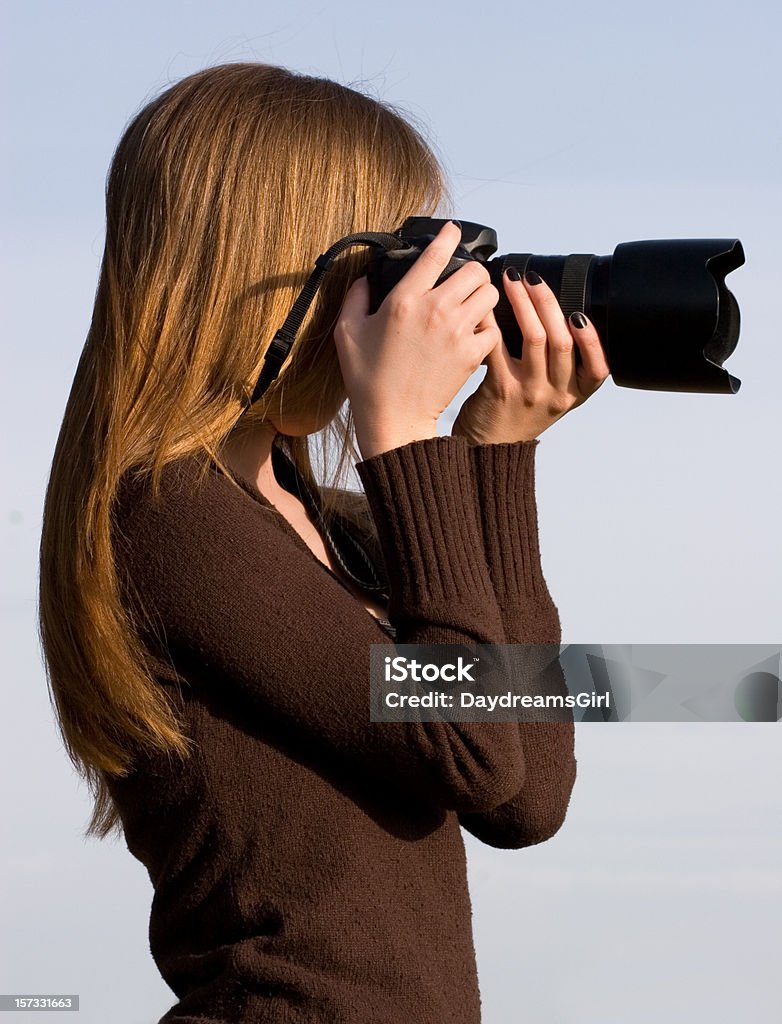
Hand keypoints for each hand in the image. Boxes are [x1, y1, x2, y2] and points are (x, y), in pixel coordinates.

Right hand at [334, 221, 502, 459]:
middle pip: (474, 271)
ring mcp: (457, 333)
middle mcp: (435, 310)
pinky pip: (493, 328)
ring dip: (483, 296)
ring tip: (472, 304)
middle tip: (463, 281)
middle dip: (470, 272)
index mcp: (404, 300)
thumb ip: (356, 297)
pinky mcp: (472, 355)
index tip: (452, 231)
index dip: (448, 236)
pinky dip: (488, 327)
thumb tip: (365, 277)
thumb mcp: (348, 332)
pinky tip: (474, 333)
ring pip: (490, 295)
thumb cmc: (368, 379)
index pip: (436, 254)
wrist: (393, 419)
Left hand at [452, 268, 609, 445]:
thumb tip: (558, 311)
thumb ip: (563, 365)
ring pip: (534, 338)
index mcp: (575, 394)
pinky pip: (498, 346)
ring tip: (512, 280)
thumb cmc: (520, 413)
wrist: (488, 448)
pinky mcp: (500, 389)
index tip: (578, 312)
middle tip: (533, 278)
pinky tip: (486, 305)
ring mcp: (529, 392)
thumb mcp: (555, 395)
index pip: (598, 366)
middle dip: (548, 302)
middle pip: (562, 340)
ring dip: (523, 303)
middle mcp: (556, 394)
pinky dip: (492, 321)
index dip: (591, 338)